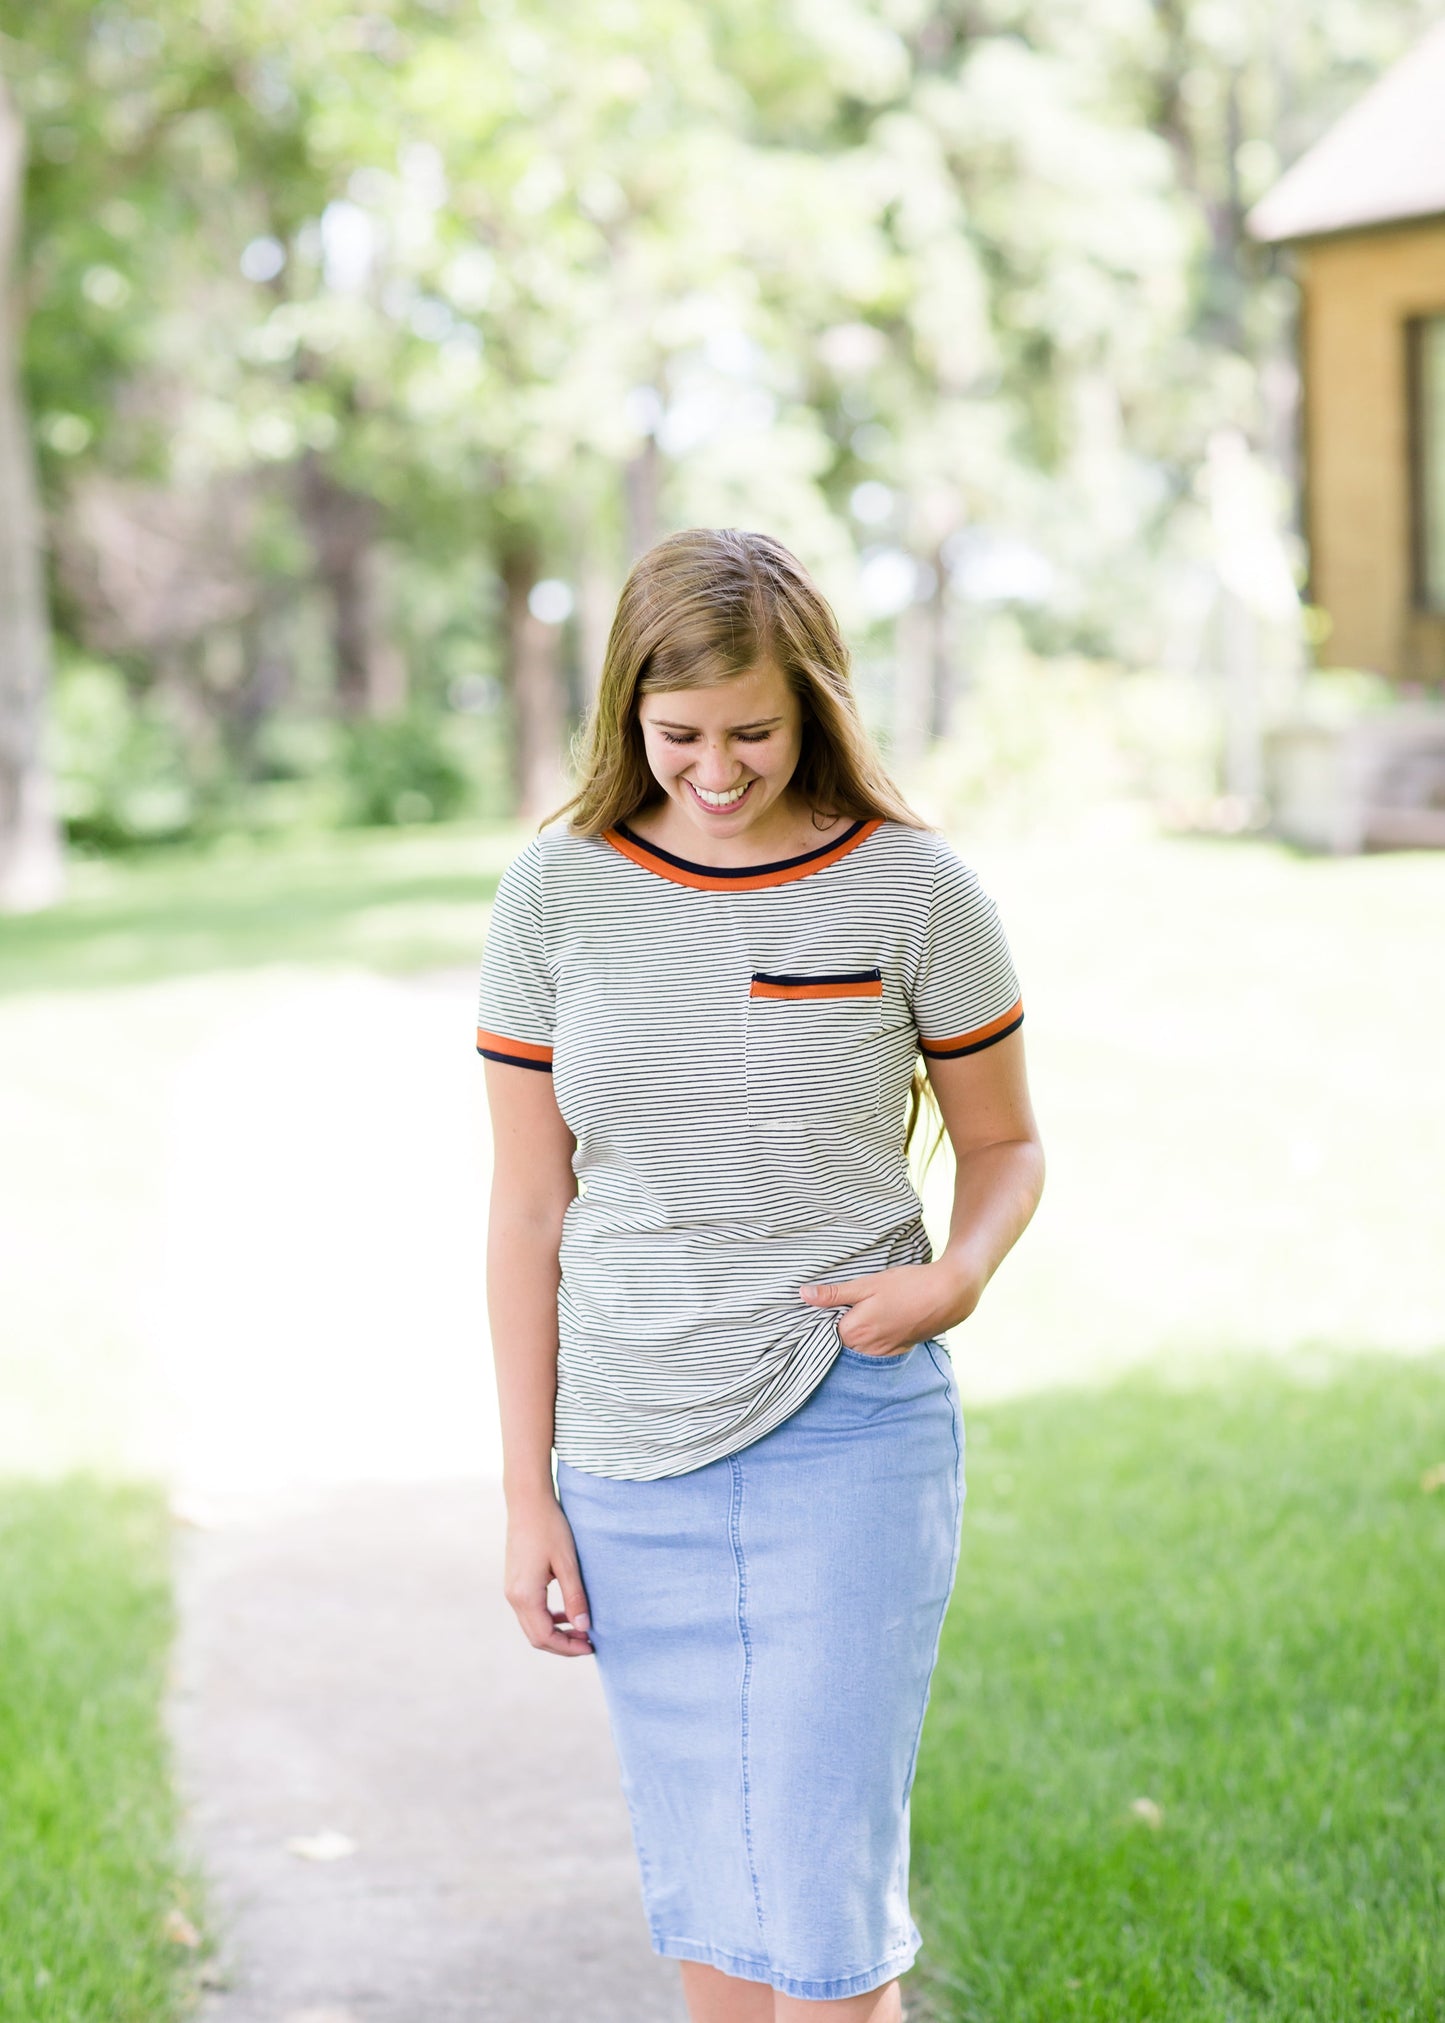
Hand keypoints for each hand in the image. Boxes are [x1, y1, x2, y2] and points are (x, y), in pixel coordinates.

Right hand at [503, 1494, 593, 1656]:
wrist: (527, 1502)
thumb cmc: (550, 1528)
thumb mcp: (567, 1563)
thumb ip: (575, 1597)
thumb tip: (583, 1627)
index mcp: (525, 1595)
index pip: (545, 1637)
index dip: (568, 1647)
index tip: (591, 1646)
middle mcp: (513, 1597)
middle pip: (536, 1637)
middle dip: (563, 1645)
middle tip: (588, 1643)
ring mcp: (511, 1590)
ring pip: (532, 1626)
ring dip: (556, 1632)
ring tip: (581, 1630)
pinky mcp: (515, 1582)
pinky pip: (530, 1611)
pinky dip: (548, 1618)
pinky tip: (566, 1613)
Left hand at [798, 1258, 982, 1355]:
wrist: (948, 1294)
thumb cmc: (907, 1285)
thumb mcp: (867, 1284)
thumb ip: (834, 1294)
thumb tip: (802, 1295)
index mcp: (854, 1331)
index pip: (822, 1333)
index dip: (817, 1320)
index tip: (814, 1309)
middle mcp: (867, 1348)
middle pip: (839, 1342)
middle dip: (833, 1328)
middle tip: (833, 1307)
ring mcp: (884, 1351)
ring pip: (856, 1347)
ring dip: (852, 1334)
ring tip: (856, 1313)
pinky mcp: (898, 1350)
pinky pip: (874, 1349)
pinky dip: (869, 1339)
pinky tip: (875, 1321)